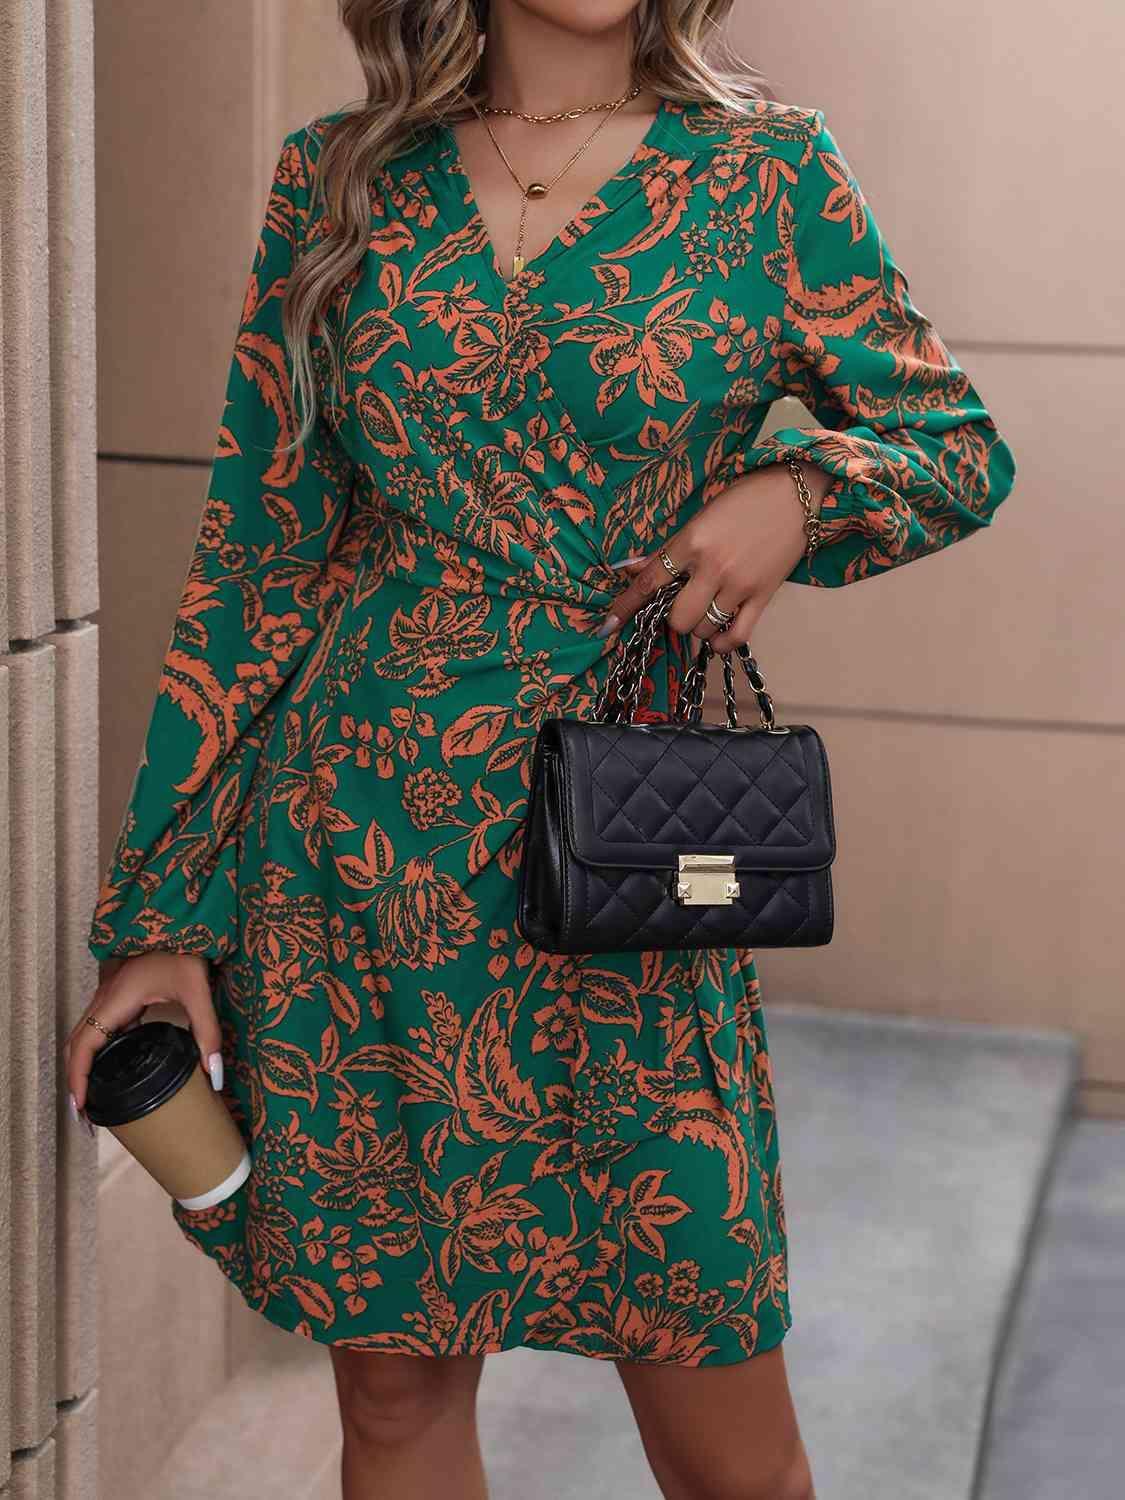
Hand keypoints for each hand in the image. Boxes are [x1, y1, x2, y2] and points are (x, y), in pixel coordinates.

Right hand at [63, 951, 222, 1128]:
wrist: (181, 920)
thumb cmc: (185, 950)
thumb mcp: (198, 991)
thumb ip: (207, 1031)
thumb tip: (215, 1075)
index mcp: (116, 1000)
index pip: (84, 1046)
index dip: (78, 1079)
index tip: (81, 1108)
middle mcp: (106, 1000)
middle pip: (77, 1045)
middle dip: (77, 1080)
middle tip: (87, 1116)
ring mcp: (110, 996)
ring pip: (85, 1036)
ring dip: (85, 1066)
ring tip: (96, 1098)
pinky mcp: (120, 995)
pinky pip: (100, 1028)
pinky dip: (99, 1051)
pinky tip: (116, 1067)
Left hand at [598, 463, 824, 651]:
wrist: (798, 493)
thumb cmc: (746, 500)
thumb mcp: (700, 518)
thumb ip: (668, 549)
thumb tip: (631, 568)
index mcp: (691, 542)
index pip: (649, 582)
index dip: (625, 606)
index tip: (608, 625)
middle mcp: (712, 567)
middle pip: (677, 618)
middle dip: (674, 618)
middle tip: (683, 604)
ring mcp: (739, 584)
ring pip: (703, 629)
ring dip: (699, 627)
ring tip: (707, 610)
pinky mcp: (763, 596)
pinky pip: (737, 636)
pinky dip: (722, 642)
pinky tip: (719, 634)